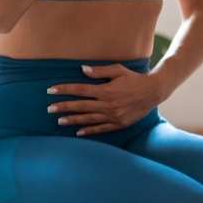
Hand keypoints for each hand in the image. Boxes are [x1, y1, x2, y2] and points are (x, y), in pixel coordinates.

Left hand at [45, 63, 165, 135]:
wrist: (153, 92)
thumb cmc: (135, 79)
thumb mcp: (118, 70)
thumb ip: (100, 71)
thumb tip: (82, 70)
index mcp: (105, 90)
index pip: (80, 90)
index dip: (64, 89)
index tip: (51, 90)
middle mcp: (107, 104)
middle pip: (80, 106)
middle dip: (63, 107)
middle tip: (49, 109)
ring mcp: (112, 116)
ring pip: (88, 119)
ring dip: (73, 120)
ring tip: (59, 121)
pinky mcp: (119, 123)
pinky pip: (101, 128)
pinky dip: (89, 131)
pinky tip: (78, 132)